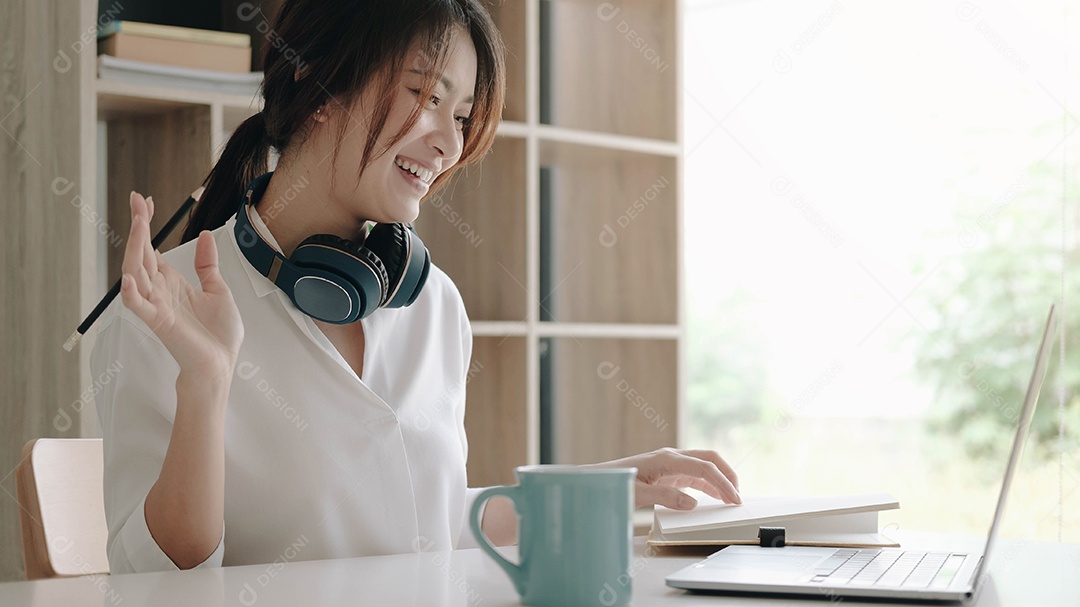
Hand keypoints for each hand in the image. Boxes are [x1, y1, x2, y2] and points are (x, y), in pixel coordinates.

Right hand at [120, 190, 243, 380]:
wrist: (221, 364)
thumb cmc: (218, 334)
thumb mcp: (218, 289)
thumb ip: (208, 264)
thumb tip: (205, 235)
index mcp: (171, 282)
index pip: (152, 248)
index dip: (146, 224)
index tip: (145, 201)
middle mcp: (159, 290)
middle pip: (141, 253)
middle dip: (138, 226)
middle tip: (137, 201)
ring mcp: (157, 305)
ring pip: (136, 273)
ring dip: (134, 249)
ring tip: (137, 224)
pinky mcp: (160, 322)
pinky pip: (139, 307)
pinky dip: (131, 294)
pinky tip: (129, 278)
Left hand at [588, 447, 740, 510]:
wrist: (601, 478)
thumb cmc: (616, 483)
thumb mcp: (638, 494)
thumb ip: (666, 498)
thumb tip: (692, 503)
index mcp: (667, 459)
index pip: (703, 467)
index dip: (722, 483)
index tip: (734, 499)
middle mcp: (672, 457)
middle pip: (709, 458)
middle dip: (727, 474)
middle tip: (738, 496)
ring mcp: (671, 463)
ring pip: (704, 465)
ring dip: (719, 479)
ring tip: (730, 499)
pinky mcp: (669, 471)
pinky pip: (694, 474)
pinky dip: (708, 484)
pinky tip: (714, 496)